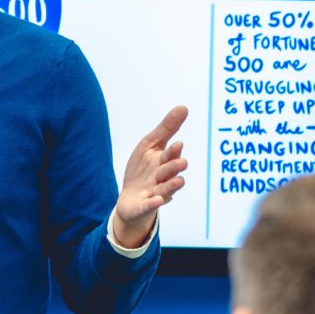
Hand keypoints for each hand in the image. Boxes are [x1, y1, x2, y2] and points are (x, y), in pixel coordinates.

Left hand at [113, 105, 188, 247]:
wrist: (131, 198)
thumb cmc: (144, 169)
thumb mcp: (150, 145)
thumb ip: (167, 128)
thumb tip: (183, 107)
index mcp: (163, 162)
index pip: (169, 155)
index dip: (173, 151)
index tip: (177, 144)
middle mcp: (162, 178)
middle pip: (168, 172)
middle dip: (174, 167)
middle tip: (181, 163)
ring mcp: (154, 193)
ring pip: (164, 189)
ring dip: (171, 185)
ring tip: (178, 181)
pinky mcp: (144, 206)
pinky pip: (149, 205)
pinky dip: (153, 203)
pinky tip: (157, 200)